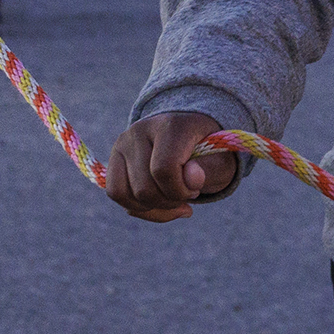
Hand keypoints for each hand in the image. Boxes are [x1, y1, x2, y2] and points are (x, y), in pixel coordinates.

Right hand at [106, 110, 248, 222]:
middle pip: (145, 188)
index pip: (164, 169)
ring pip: (129, 195)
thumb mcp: (220, 162)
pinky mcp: (113, 157)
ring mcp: (123, 143)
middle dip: (169, 201)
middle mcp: (141, 129)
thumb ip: (209, 170)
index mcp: (172, 125)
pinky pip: (116, 193)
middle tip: (186, 193)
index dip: (181, 190)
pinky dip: (139, 208)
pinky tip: (157, 204)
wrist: (192, 138)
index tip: (195, 188)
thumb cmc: (208, 154)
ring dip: (155, 207)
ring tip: (173, 198)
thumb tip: (191, 179)